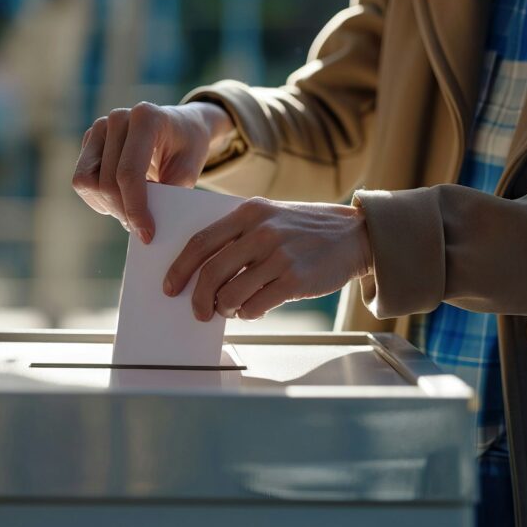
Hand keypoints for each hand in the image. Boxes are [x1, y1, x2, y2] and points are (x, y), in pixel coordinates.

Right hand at [71, 101, 232, 243]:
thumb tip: (144, 227)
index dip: (135, 209)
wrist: (180, 128)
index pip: (129, 173)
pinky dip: (99, 199)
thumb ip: (168, 195)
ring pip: (87, 182)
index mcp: (146, 118)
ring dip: (108, 206)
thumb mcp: (189, 171)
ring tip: (131, 212)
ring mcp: (99, 128)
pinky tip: (121, 200)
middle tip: (142, 231)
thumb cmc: (186, 149)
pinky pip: (83, 181)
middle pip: (107, 181)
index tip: (146, 235)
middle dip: (123, 212)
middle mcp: (117, 118)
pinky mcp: (89, 141)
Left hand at [163, 197, 373, 320]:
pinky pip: (256, 305)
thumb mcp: (271, 217)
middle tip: (198, 310)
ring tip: (230, 309)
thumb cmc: (306, 230)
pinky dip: (248, 313)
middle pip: (211, 272)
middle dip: (198, 297)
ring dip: (224, 308)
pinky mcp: (295, 279)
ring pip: (231, 293)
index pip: (201, 242)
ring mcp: (279, 256)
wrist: (355, 235)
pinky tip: (252, 310)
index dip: (180, 267)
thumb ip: (240, 236)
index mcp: (249, 213)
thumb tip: (205, 271)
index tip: (171, 285)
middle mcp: (261, 232)